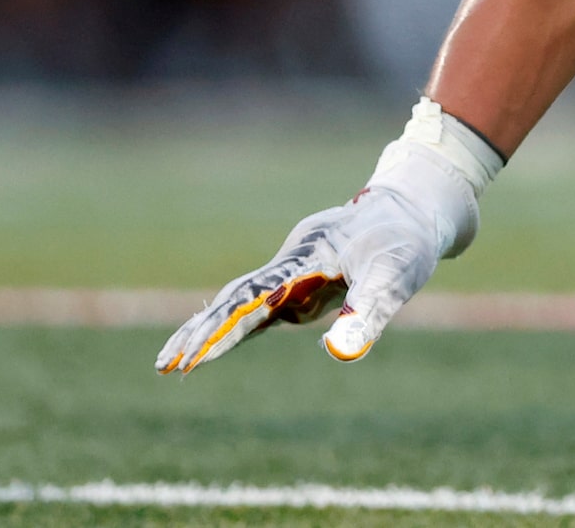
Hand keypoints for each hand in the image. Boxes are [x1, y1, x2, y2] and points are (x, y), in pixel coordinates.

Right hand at [156, 136, 479, 371]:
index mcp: (306, 259)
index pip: (252, 300)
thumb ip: (367, 314)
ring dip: (206, 329)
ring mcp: (292, 271)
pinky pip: (256, 303)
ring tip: (171, 361)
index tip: (191, 356)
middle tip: (163, 365)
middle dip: (198, 332)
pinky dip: (230, 324)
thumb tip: (338, 354)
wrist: (411, 209)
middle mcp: (290, 263)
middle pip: (233, 299)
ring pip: (239, 300)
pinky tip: (209, 340)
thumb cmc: (404, 244)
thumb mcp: (394, 279)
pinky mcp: (299, 279)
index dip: (221, 330)